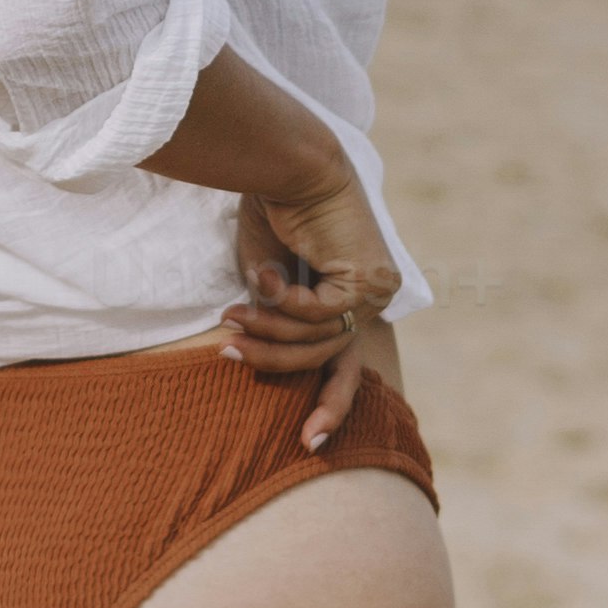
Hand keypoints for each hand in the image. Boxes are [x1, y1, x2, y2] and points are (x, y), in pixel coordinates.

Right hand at [218, 165, 396, 452]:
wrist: (289, 162)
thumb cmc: (272, 212)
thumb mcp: (267, 280)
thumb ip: (275, 320)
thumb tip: (258, 357)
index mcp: (349, 300)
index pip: (345, 366)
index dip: (331, 406)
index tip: (308, 445)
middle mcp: (371, 300)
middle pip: (337, 363)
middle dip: (292, 377)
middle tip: (250, 379)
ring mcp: (376, 291)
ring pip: (319, 341)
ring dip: (269, 332)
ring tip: (231, 317)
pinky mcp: (369, 279)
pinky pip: (319, 316)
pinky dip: (284, 304)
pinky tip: (264, 279)